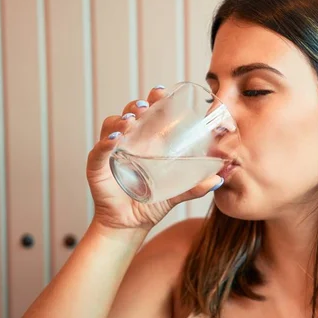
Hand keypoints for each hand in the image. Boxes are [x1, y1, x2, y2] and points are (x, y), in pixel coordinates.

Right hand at [86, 86, 223, 232]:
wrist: (130, 226)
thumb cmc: (151, 203)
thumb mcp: (177, 193)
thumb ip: (195, 187)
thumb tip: (219, 179)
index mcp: (149, 143)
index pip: (150, 114)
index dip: (155, 100)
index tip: (162, 91)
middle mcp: (130, 142)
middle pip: (130, 113)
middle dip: (138, 106)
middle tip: (146, 105)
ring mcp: (112, 152)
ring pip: (112, 125)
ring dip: (121, 121)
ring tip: (131, 121)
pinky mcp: (98, 166)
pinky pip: (99, 151)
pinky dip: (105, 143)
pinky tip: (114, 139)